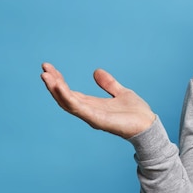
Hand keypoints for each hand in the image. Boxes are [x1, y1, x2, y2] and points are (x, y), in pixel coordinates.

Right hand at [40, 63, 155, 138]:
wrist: (148, 125)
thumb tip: (96, 71)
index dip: (59, 81)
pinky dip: (68, 98)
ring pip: (68, 103)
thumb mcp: (120, 92)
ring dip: (56, 90)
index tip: (49, 68)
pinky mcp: (97, 120)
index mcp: (92, 104)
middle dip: (53, 83)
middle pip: (65, 97)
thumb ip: (108, 84)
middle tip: (43, 69)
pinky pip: (79, 109)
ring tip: (46, 77)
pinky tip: (60, 87)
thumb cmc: (136, 112)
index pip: (70, 92)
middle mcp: (89, 111)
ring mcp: (92, 116)